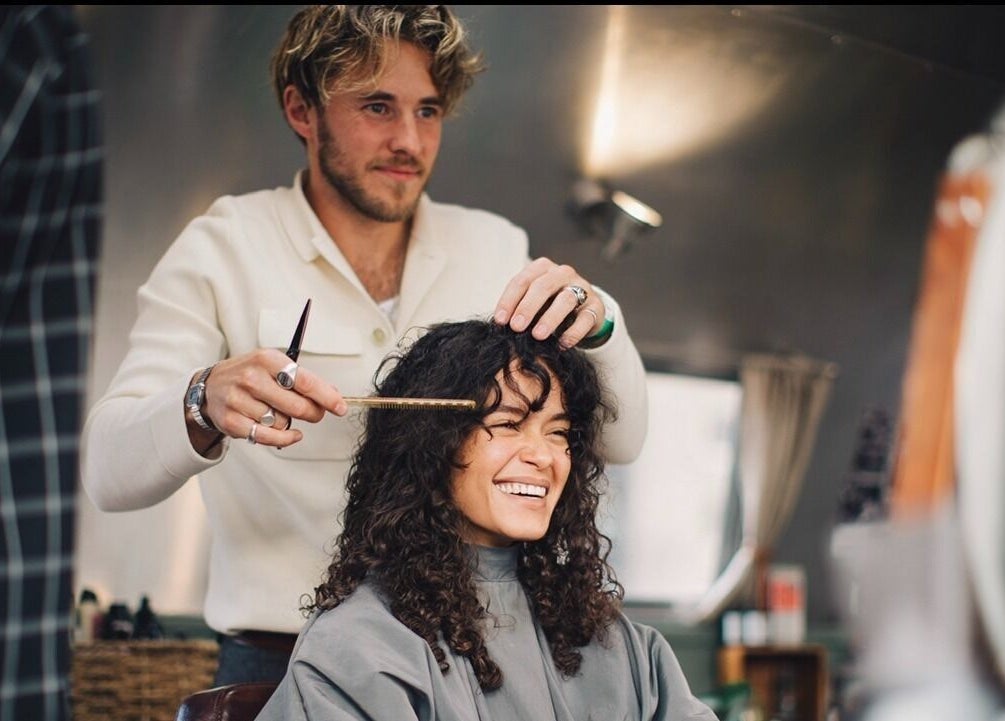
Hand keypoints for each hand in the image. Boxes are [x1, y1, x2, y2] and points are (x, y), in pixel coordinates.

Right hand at [189, 349, 347, 450]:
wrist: (211, 385)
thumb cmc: (249, 374)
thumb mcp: (274, 365)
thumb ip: (303, 379)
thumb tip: (332, 394)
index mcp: (267, 359)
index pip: (305, 381)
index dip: (327, 397)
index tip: (340, 407)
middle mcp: (252, 378)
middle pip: (297, 406)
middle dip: (313, 413)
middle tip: (315, 413)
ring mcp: (239, 400)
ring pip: (282, 422)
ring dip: (287, 422)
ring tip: (277, 411)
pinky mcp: (231, 421)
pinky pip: (267, 437)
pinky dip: (283, 439)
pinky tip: (289, 434)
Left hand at [493, 257, 604, 348]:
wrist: (583, 310)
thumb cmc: (550, 304)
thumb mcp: (533, 301)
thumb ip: (519, 308)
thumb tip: (501, 324)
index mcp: (542, 268)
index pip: (522, 280)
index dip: (509, 300)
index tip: (500, 320)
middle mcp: (563, 274)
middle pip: (543, 286)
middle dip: (527, 307)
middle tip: (516, 327)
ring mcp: (582, 288)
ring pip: (566, 299)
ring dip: (550, 318)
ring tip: (538, 335)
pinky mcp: (596, 306)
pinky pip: (586, 318)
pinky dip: (574, 332)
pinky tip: (562, 343)